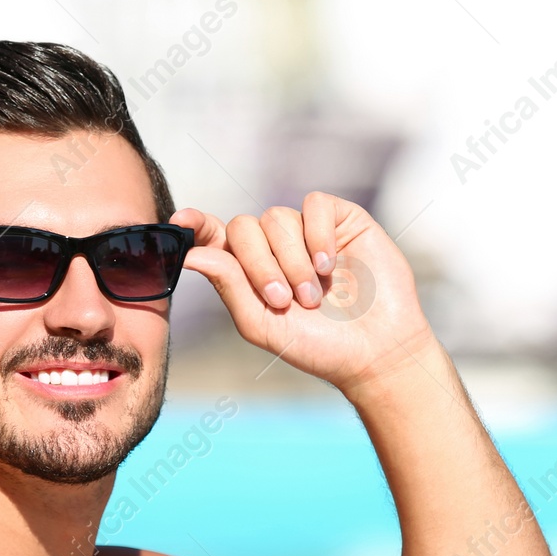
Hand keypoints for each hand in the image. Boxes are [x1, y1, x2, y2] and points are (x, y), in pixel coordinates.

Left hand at [172, 192, 435, 395]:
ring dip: (292, 260)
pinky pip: (314, 205)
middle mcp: (275, 246)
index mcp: (249, 270)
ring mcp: (308, 231)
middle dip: (259, 264)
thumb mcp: (262, 324)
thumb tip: (190, 253)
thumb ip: (228, 285)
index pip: (214, 236)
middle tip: (283, 300)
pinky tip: (330, 266)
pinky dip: (317, 235)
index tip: (180, 221)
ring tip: (313, 296)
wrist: (376, 350)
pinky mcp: (341, 220)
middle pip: (244, 227)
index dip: (195, 224)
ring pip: (277, 218)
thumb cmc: (318, 346)